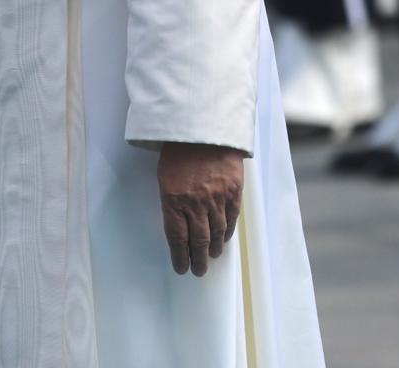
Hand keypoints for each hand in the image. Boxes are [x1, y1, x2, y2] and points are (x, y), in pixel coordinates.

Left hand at [157, 141, 242, 277]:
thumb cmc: (179, 149)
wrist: (204, 126)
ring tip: (212, 258)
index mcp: (173, 199)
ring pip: (216, 233)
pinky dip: (227, 232)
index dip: (180, 257)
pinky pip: (231, 218)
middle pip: (198, 240)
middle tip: (199, 271)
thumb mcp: (164, 175)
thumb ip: (170, 200)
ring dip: (214, 249)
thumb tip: (177, 223)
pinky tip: (224, 239)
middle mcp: (195, 203)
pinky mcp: (233, 191)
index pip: (177, 238)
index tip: (181, 268)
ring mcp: (216, 198)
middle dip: (198, 259)